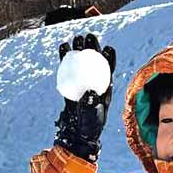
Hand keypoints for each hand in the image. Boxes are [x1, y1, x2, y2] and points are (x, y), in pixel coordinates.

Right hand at [53, 33, 115, 163]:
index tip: (108, 48)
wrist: (75, 135)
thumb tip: (90, 91)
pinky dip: (65, 59)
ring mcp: (82, 83)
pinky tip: (63, 48)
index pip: (109, 70)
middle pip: (94, 62)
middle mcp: (94, 83)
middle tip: (88, 37)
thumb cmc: (88, 128)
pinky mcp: (71, 85)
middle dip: (93, 48)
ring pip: (81, 63)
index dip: (109, 58)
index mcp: (104, 89)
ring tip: (76, 38)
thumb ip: (91, 105)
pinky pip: (68, 70)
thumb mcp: (92, 117)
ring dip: (79, 50)